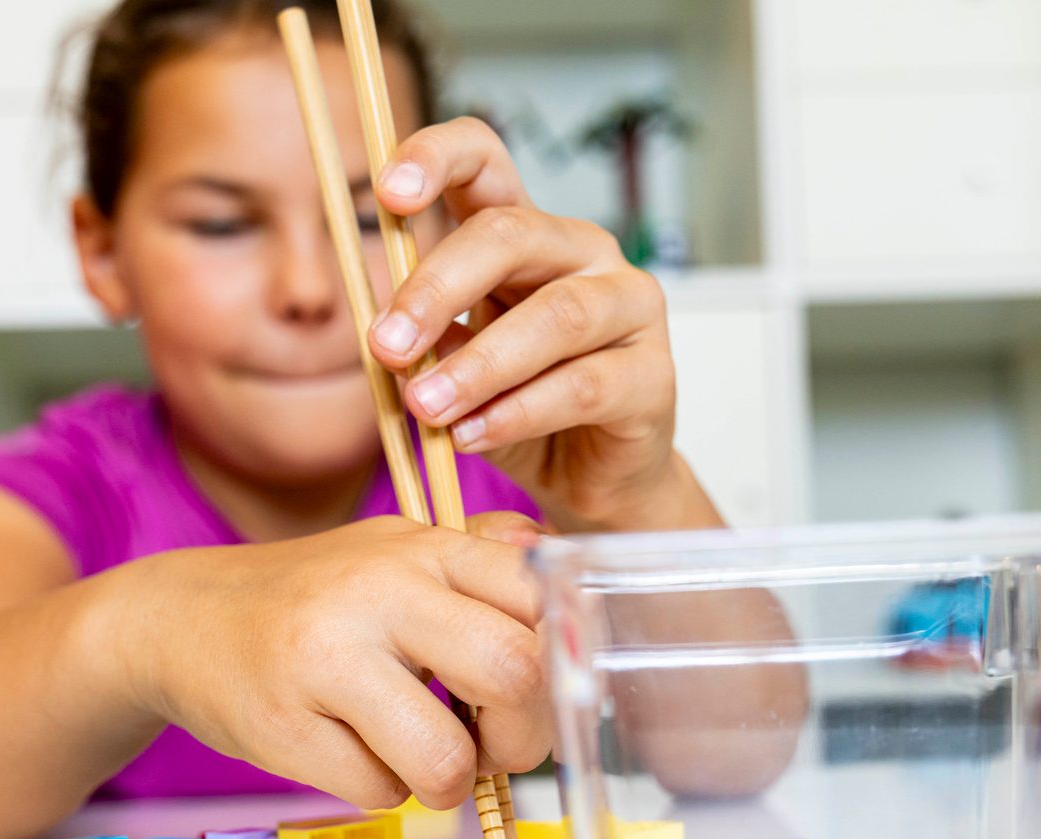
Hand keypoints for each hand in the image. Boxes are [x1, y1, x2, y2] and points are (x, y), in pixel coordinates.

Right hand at [118, 513, 549, 809]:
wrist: (178, 620)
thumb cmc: (312, 599)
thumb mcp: (395, 554)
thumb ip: (481, 560)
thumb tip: (569, 578)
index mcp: (421, 547)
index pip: (539, 593)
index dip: (561, 659)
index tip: (538, 689)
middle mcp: (378, 592)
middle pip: (513, 674)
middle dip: (522, 737)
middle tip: (494, 746)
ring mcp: (326, 660)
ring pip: (446, 760)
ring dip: (448, 781)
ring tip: (417, 755)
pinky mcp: (284, 727)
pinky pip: (379, 792)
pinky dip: (382, 789)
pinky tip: (351, 750)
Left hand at [367, 118, 702, 531]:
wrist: (591, 477)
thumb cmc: (518, 407)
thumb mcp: (454, 368)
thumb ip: (424, 342)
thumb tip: (387, 336)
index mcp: (524, 234)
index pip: (486, 160)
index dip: (436, 158)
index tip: (387, 194)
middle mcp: (583, 252)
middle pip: (511, 235)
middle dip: (438, 288)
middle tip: (386, 345)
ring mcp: (629, 306)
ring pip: (555, 316)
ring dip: (479, 364)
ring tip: (426, 407)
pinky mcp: (654, 374)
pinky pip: (582, 385)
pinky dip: (517, 414)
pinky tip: (471, 436)